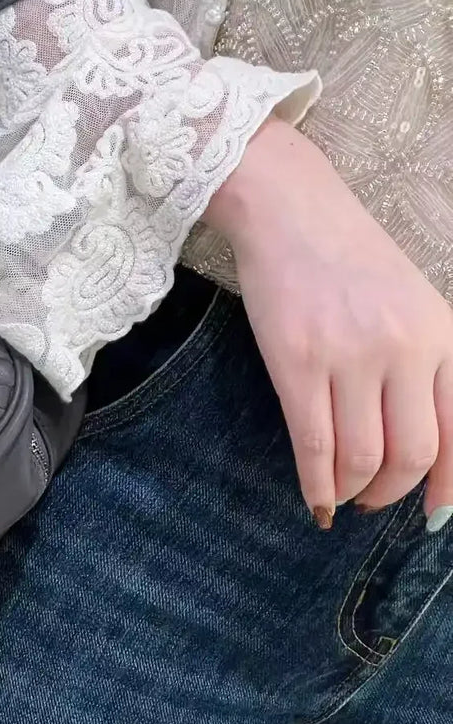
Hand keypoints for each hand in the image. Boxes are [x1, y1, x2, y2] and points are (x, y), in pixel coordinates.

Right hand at [204, 117, 452, 530]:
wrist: (288, 209)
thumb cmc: (348, 255)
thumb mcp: (412, 303)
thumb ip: (426, 364)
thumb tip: (426, 447)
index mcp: (442, 334)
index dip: (450, 486)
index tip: (436, 514)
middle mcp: (404, 348)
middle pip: (414, 454)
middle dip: (394, 494)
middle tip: (375, 502)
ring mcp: (349, 356)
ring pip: (363, 457)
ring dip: (354, 492)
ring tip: (342, 496)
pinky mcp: (296, 362)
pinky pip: (313, 446)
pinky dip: (316, 485)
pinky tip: (315, 499)